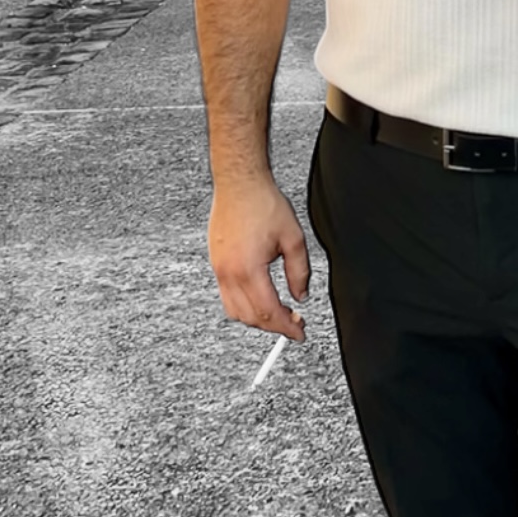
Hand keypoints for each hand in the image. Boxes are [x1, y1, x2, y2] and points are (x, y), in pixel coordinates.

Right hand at [208, 177, 310, 340]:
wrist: (239, 183)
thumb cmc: (264, 204)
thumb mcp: (294, 238)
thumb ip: (300, 272)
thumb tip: (301, 295)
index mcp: (249, 269)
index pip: (269, 312)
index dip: (287, 328)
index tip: (299, 333)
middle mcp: (229, 273)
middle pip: (251, 317)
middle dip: (274, 326)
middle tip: (294, 323)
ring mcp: (219, 269)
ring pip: (235, 311)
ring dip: (257, 318)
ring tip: (278, 313)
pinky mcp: (215, 263)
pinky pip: (227, 296)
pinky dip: (243, 306)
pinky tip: (260, 298)